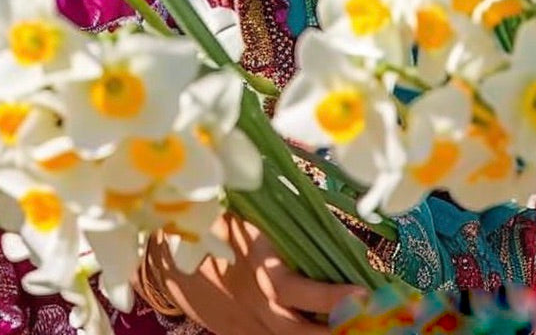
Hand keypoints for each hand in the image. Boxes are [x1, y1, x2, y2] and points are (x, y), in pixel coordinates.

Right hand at [142, 213, 365, 333]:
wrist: (159, 249)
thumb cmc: (210, 215)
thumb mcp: (246, 212)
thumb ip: (283, 222)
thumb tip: (330, 227)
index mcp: (255, 261)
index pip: (299, 288)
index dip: (333, 296)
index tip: (366, 292)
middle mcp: (252, 297)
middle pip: (299, 328)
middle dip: (337, 328)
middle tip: (376, 321)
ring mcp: (243, 322)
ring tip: (358, 328)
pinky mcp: (235, 333)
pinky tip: (321, 330)